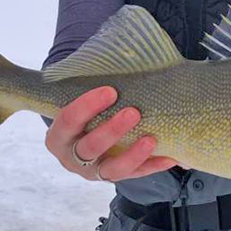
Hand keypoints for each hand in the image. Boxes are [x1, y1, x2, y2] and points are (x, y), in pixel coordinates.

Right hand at [44, 86, 177, 181]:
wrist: (87, 134)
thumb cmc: (88, 110)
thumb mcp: (81, 100)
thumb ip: (93, 85)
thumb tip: (123, 52)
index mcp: (59, 135)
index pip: (68, 120)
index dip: (87, 106)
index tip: (111, 90)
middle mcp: (72, 157)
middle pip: (89, 147)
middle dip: (111, 130)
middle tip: (133, 112)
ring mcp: (94, 171)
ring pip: (111, 169)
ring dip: (132, 154)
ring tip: (151, 139)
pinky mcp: (115, 178)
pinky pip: (136, 175)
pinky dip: (153, 166)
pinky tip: (171, 157)